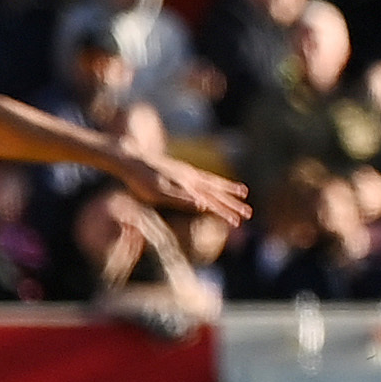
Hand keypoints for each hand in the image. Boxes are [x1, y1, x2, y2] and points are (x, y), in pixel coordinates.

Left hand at [123, 151, 250, 225]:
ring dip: (229, 189)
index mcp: (188, 186)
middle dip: (233, 204)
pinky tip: (218, 185)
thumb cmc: (141, 180)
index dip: (226, 212)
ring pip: (214, 182)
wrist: (131, 159)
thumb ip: (182, 199)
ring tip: (244, 192)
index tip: (238, 222)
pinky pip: (205, 177)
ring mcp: (187, 173)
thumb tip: (203, 205)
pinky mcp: (182, 170)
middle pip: (217, 192)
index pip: (212, 202)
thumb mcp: (159, 193)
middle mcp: (191, 178)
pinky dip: (217, 182)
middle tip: (250, 214)